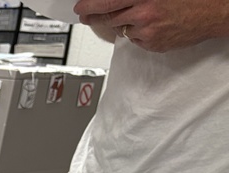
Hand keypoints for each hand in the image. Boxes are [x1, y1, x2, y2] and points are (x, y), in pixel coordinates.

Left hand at [73, 0, 228, 50]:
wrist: (216, 11)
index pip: (107, 2)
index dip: (90, 5)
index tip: (81, 6)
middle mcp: (144, 13)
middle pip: (109, 17)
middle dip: (94, 15)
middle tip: (86, 13)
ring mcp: (148, 31)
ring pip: (122, 29)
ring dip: (121, 22)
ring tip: (134, 13)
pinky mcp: (153, 44)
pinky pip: (136, 39)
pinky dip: (138, 32)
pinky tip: (150, 24)